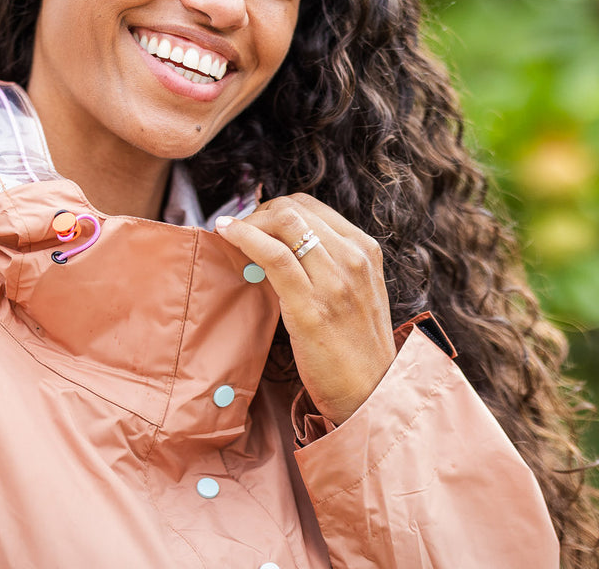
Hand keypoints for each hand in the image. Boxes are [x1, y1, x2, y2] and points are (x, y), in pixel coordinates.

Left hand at [214, 193, 396, 425]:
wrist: (372, 393)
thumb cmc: (356, 346)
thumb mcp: (357, 291)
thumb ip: (333, 263)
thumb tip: (286, 243)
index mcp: (365, 249)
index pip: (310, 206)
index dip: (275, 209)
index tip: (257, 224)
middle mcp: (353, 258)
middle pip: (293, 209)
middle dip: (259, 213)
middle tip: (240, 232)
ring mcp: (334, 282)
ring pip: (283, 224)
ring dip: (247, 222)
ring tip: (230, 233)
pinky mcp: (310, 307)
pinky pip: (273, 255)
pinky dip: (244, 237)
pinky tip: (226, 235)